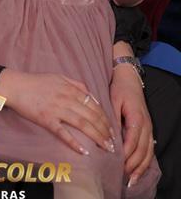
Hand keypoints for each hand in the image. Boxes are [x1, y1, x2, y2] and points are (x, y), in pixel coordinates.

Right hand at [0, 69, 113, 155]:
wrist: (16, 86)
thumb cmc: (37, 82)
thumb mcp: (59, 76)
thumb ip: (76, 84)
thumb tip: (91, 97)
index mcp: (71, 89)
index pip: (94, 106)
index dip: (105, 119)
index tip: (112, 130)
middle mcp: (67, 98)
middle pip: (92, 116)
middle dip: (105, 131)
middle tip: (113, 143)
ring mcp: (57, 109)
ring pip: (82, 124)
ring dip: (96, 137)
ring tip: (105, 147)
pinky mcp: (46, 119)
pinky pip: (63, 133)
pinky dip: (74, 143)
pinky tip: (84, 151)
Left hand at [110, 64, 153, 186]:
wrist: (130, 79)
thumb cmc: (119, 89)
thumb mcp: (113, 100)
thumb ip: (112, 118)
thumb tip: (109, 136)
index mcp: (136, 118)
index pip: (132, 141)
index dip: (125, 154)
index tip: (116, 164)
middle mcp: (145, 125)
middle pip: (141, 150)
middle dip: (132, 165)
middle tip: (121, 176)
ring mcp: (149, 129)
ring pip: (147, 153)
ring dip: (140, 168)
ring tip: (131, 180)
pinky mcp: (148, 131)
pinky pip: (149, 150)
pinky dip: (144, 163)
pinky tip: (138, 172)